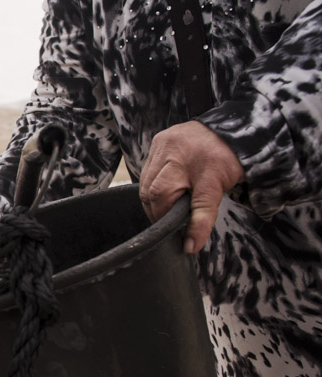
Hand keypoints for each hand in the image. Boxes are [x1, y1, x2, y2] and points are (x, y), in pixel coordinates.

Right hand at [139, 121, 244, 253]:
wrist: (232, 129)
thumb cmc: (227, 161)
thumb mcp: (218, 191)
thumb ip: (203, 218)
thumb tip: (190, 247)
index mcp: (190, 164)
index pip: (168, 199)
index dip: (166, 219)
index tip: (174, 234)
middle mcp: (173, 150)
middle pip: (152, 191)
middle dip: (158, 211)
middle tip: (169, 222)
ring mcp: (163, 143)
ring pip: (145, 182)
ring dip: (152, 200)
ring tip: (165, 208)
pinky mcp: (158, 140)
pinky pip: (146, 170)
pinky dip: (151, 185)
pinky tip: (163, 190)